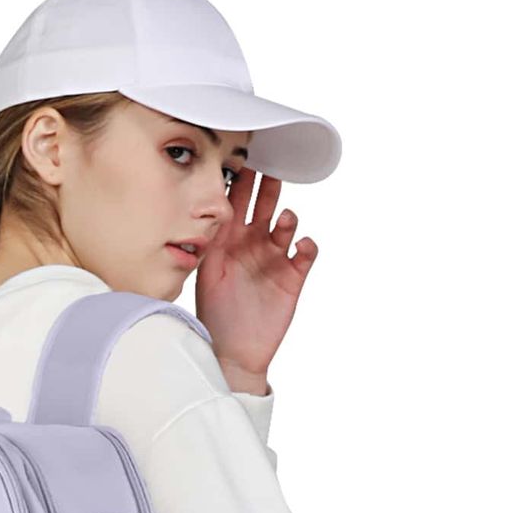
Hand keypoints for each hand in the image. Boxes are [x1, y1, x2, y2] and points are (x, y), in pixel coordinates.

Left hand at [195, 169, 318, 380]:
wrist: (232, 352)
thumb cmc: (215, 316)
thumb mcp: (206, 275)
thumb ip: (210, 245)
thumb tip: (209, 214)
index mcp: (228, 241)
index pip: (234, 204)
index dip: (239, 184)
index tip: (241, 161)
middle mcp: (252, 244)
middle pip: (263, 206)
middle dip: (266, 188)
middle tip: (271, 169)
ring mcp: (274, 259)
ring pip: (284, 227)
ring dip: (285, 219)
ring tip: (283, 218)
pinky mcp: (292, 277)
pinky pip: (305, 254)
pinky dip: (307, 246)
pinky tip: (302, 245)